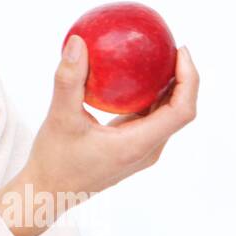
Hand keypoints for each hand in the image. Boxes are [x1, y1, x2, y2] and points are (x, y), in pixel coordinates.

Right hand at [0, 37, 198, 232]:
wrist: (47, 193)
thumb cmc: (54, 161)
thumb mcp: (59, 117)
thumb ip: (69, 79)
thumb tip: (78, 42)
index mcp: (138, 144)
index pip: (182, 110)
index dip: (189, 79)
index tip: (179, 51)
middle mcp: (146, 150)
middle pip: (180, 111)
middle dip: (182, 78)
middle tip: (168, 48)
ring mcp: (140, 151)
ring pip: (166, 116)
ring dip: (168, 88)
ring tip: (156, 58)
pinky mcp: (130, 149)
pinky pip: (150, 120)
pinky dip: (149, 98)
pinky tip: (133, 80)